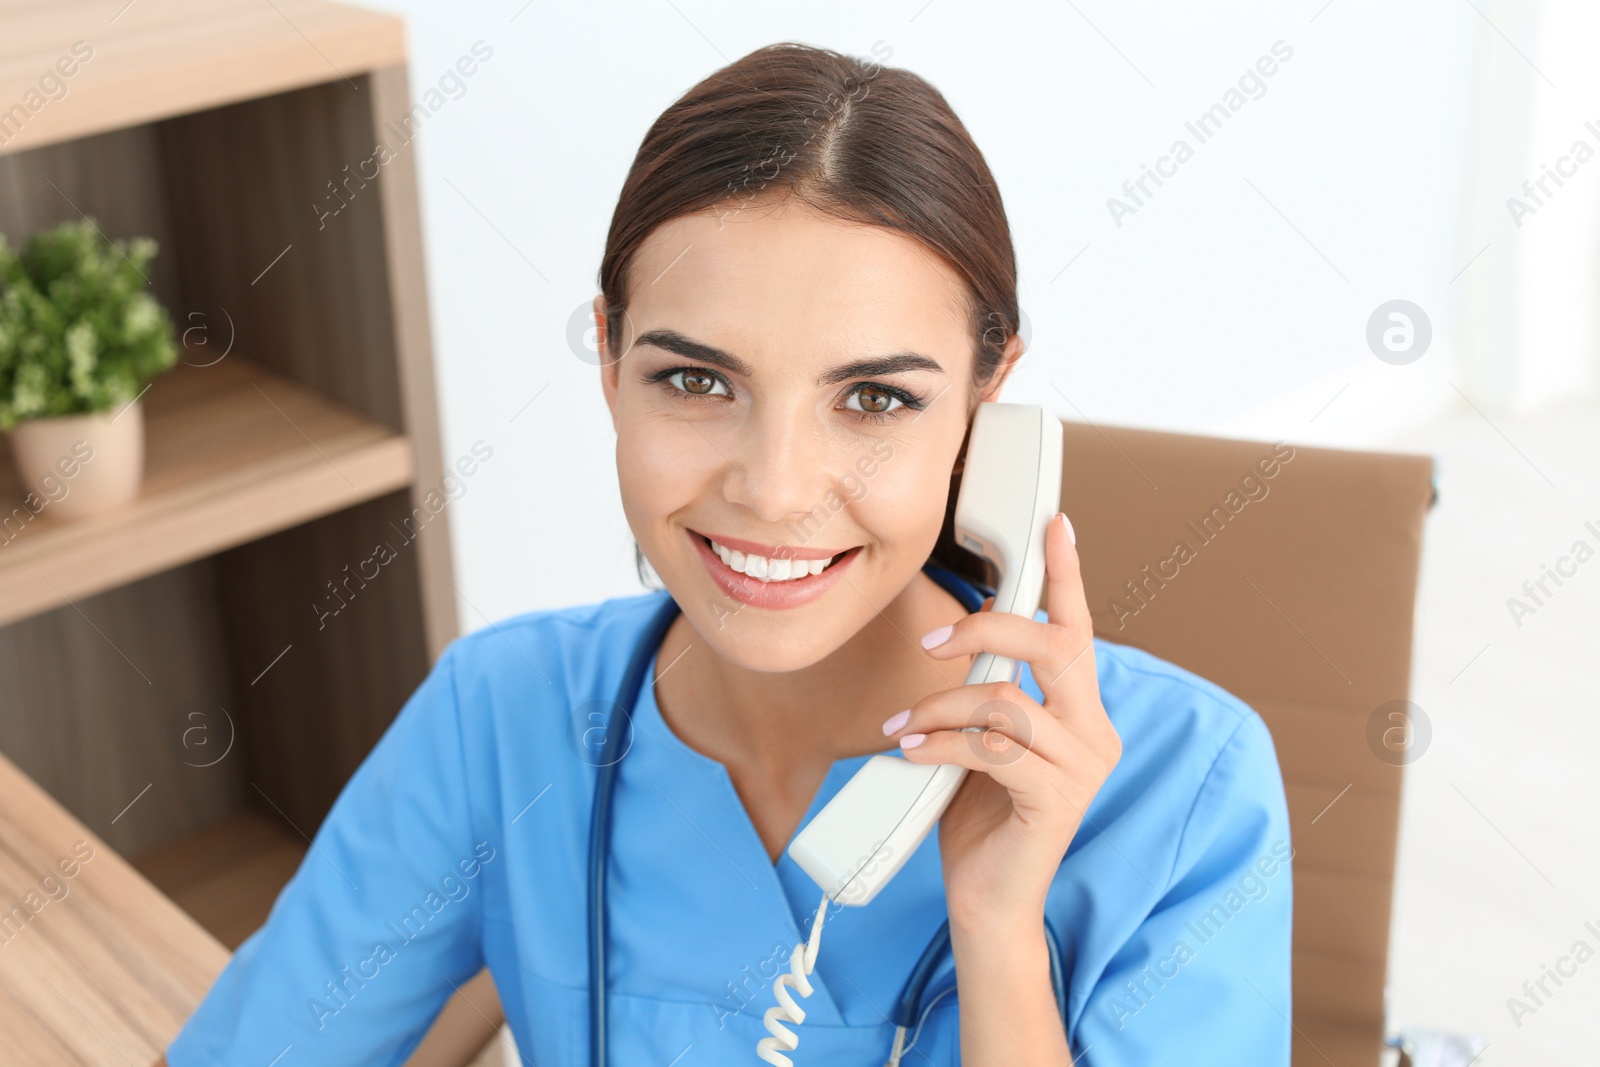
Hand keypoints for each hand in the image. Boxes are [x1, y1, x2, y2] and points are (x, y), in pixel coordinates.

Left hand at [882, 513, 1121, 929]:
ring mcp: (1083, 768)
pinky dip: (940, 743)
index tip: (1057, 525)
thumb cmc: (980, 818)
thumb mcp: (983, 740)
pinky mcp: (1058, 801)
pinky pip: (991, 748)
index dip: (1066, 575)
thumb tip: (959, 639)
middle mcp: (1096, 732)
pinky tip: (911, 751)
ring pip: (1008, 700)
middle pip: (1055, 646)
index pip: (1077, 631)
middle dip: (990, 627)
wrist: (986, 901)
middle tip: (935, 637)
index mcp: (1081, 711)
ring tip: (903, 725)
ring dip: (943, 704)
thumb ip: (988, 694)